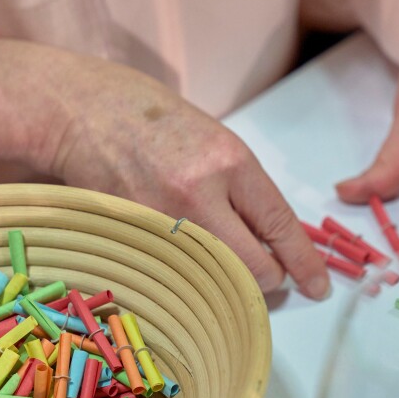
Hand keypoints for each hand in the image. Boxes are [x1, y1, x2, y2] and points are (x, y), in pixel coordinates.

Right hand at [0, 38, 329, 298]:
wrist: (81, 111)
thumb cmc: (148, 118)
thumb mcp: (211, 139)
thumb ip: (241, 186)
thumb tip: (270, 235)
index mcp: (230, 161)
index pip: (280, 226)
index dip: (304, 263)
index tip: (318, 286)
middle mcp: (200, 194)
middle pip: (255, 268)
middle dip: (269, 280)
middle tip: (267, 278)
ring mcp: (163, 220)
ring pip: (215, 280)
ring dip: (227, 284)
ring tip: (223, 270)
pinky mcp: (133, 236)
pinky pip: (176, 276)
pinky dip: (188, 279)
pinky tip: (184, 265)